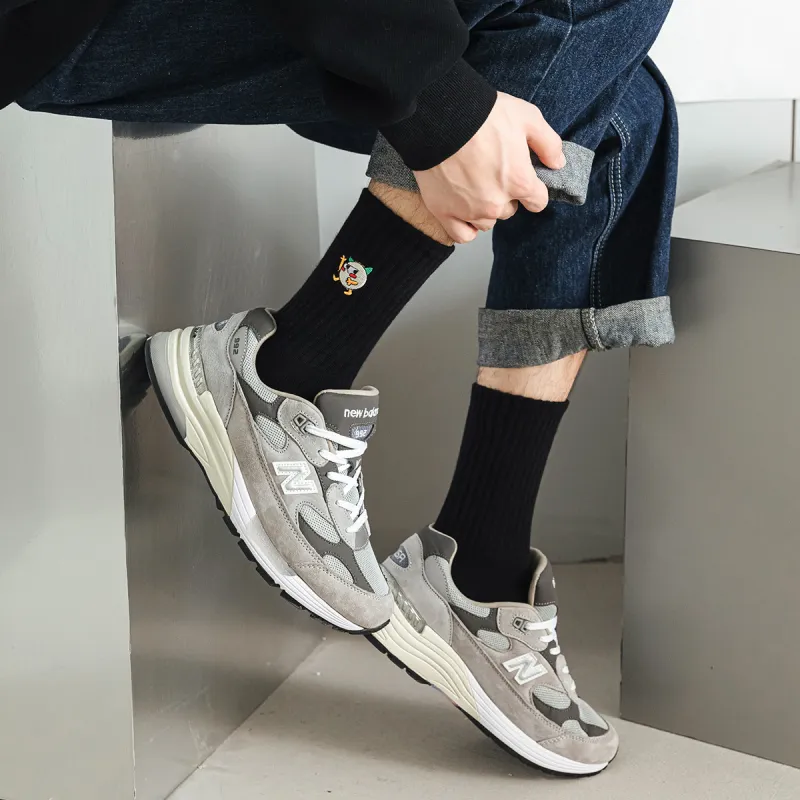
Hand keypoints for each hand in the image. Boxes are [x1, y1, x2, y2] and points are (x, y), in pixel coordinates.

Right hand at [413, 92, 564, 242]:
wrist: (439, 118)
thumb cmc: (483, 115)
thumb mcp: (527, 117)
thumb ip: (548, 143)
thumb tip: (558, 163)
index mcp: (519, 182)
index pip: (538, 202)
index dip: (533, 190)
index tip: (524, 179)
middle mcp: (497, 202)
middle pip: (510, 211)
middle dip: (505, 195)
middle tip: (492, 173)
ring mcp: (470, 211)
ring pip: (487, 222)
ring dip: (485, 210)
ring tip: (475, 188)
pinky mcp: (445, 213)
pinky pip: (462, 235)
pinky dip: (466, 227)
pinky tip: (464, 213)